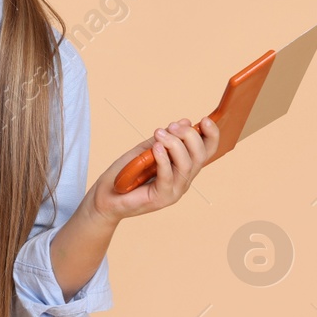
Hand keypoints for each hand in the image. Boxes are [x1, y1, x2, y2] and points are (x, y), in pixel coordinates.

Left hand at [88, 116, 219, 222]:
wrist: (105, 196)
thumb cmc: (125, 173)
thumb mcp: (145, 150)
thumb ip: (163, 139)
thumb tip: (185, 121)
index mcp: (183, 167)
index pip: (206, 151)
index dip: (211, 134)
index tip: (204, 119)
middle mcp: (183, 180)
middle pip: (200, 156)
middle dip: (189, 136)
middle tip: (171, 126)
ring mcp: (174, 191)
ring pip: (186, 165)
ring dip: (174, 144)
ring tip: (159, 134)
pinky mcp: (162, 198)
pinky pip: (168, 177)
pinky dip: (163, 159)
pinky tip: (156, 147)